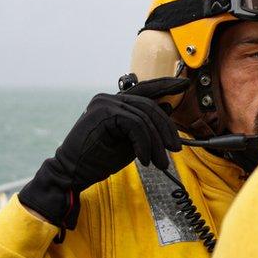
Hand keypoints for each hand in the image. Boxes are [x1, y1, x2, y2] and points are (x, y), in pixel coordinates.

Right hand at [19, 77, 189, 229]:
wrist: (73, 173)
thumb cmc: (100, 159)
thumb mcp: (131, 141)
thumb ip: (147, 125)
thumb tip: (168, 108)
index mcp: (115, 102)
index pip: (145, 89)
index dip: (166, 85)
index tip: (184, 85)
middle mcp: (109, 98)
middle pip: (149, 105)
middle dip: (166, 129)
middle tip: (175, 149)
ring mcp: (105, 103)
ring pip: (145, 117)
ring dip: (156, 143)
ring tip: (160, 162)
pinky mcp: (104, 113)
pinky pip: (136, 125)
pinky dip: (144, 144)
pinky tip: (144, 160)